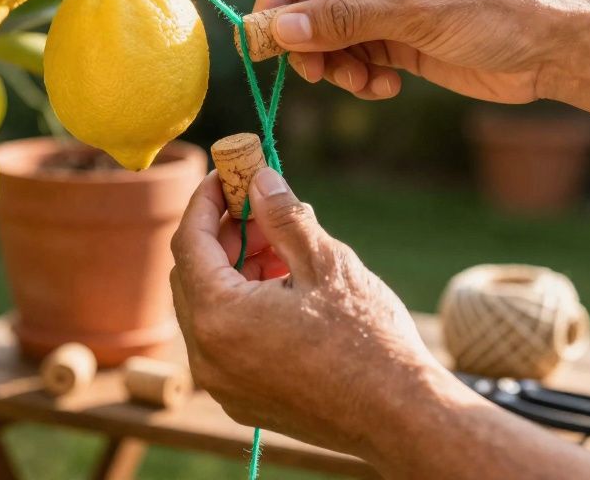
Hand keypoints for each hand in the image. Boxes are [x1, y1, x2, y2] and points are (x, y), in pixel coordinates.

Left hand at [169, 168, 443, 458]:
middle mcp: (206, 356)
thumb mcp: (326, 262)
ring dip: (236, 271)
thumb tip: (259, 179)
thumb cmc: (367, 338)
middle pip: (193, 275)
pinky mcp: (242, 399)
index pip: (189, 241)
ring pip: (210, 308)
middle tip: (261, 208)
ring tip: (284, 248)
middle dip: (224, 235)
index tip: (229, 172)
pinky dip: (244, 307)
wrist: (401, 415)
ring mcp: (222, 384)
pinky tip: (285, 288)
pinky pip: (225, 341)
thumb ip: (283, 216)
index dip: (206, 200)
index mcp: (219, 317)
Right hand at [255, 0, 589, 103]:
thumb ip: (341, 20)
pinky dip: (360, 75)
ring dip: (335, 62)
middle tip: (309, 72)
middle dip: (309, 36)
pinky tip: (386, 87)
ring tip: (359, 83)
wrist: (557, 47)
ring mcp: (392, 0)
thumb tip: (276, 28)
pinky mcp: (403, 36)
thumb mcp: (412, 13)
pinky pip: (358, 54)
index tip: (264, 34)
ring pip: (333, 30)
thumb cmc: (496, 10)